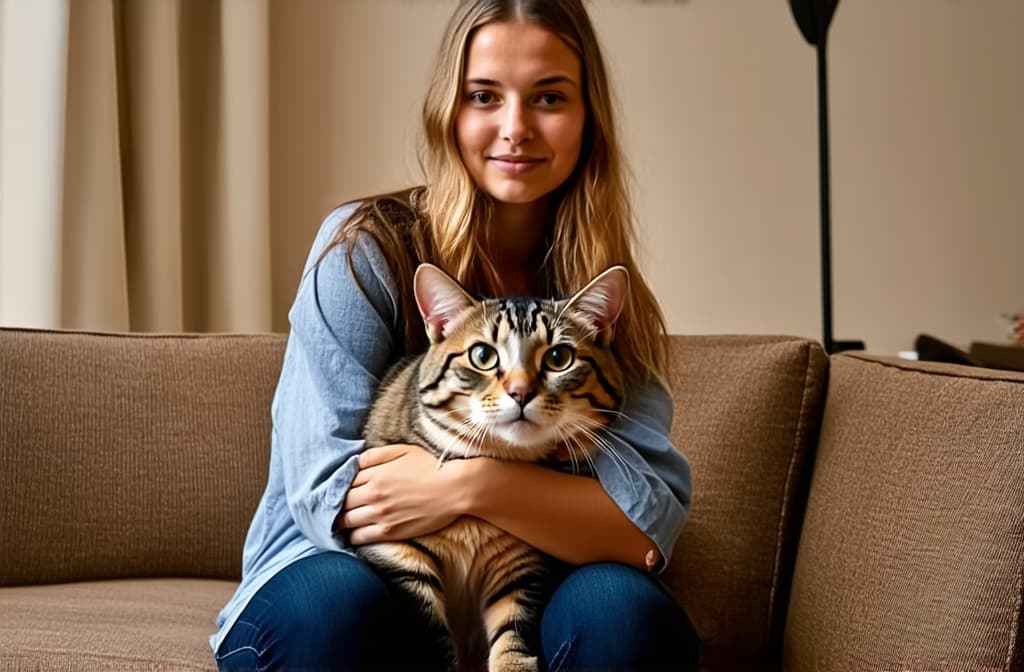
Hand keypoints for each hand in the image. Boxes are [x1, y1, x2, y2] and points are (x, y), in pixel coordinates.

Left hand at [338, 444, 468, 544]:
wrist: (454, 489)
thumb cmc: (430, 466)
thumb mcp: (402, 450)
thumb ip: (375, 455)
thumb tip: (354, 462)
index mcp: (375, 474)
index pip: (343, 482)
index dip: (337, 486)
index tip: (335, 490)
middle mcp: (373, 495)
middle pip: (341, 503)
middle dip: (334, 505)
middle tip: (331, 507)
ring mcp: (381, 515)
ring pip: (346, 522)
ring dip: (340, 522)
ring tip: (338, 522)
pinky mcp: (390, 532)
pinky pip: (360, 538)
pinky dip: (352, 537)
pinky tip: (351, 535)